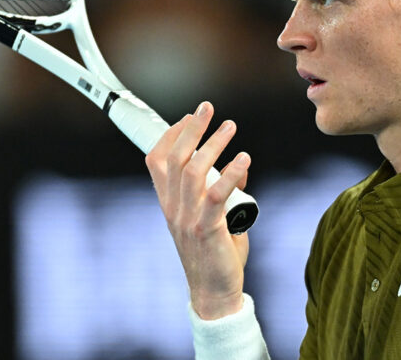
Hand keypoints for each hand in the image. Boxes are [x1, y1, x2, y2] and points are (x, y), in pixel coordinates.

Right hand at [146, 101, 251, 319]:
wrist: (214, 292)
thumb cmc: (216, 254)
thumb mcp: (216, 216)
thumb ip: (226, 190)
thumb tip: (239, 163)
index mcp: (169, 203)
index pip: (157, 161)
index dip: (170, 134)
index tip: (187, 116)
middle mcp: (173, 208)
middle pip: (175, 159)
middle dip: (191, 128)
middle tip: (207, 108)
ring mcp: (187, 219)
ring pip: (193, 171)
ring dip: (212, 144)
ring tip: (230, 126)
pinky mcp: (207, 229)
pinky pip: (215, 195)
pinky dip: (229, 173)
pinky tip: (244, 158)